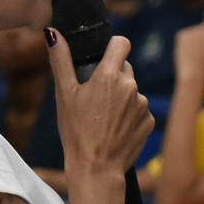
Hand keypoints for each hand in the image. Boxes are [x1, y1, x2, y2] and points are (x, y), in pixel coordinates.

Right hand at [49, 31, 152, 176]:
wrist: (97, 169)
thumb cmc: (76, 132)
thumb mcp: (64, 95)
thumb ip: (60, 61)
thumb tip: (53, 33)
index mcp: (110, 76)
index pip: (122, 43)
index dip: (113, 47)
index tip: (104, 56)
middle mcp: (131, 86)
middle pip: (125, 69)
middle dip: (112, 76)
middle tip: (95, 97)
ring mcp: (143, 104)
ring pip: (132, 90)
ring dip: (121, 97)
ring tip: (104, 118)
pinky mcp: (150, 121)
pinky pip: (140, 110)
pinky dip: (130, 115)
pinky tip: (115, 129)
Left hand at [173, 22, 203, 77]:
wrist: (192, 74)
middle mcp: (202, 30)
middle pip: (203, 29)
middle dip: (203, 37)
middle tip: (203, 53)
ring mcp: (190, 31)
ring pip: (193, 33)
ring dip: (194, 40)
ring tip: (195, 54)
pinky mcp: (181, 34)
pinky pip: (185, 34)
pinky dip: (186, 41)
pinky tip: (187, 51)